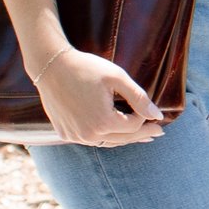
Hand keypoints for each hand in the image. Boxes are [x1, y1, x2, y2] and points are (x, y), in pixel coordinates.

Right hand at [35, 47, 162, 146]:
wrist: (50, 66)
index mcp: (103, 122)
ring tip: (139, 136)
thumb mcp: (117, 78)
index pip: (134, 126)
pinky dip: (103, 136)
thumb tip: (158, 116)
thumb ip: (139, 98)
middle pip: (123, 139)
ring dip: (123, 138)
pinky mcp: (65, 133)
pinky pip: (90, 139)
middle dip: (142, 135)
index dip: (144, 117)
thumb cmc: (86, 68)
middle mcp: (88, 135)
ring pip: (106, 142)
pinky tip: (111, 132)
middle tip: (157, 133)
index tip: (153, 111)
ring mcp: (75, 136)